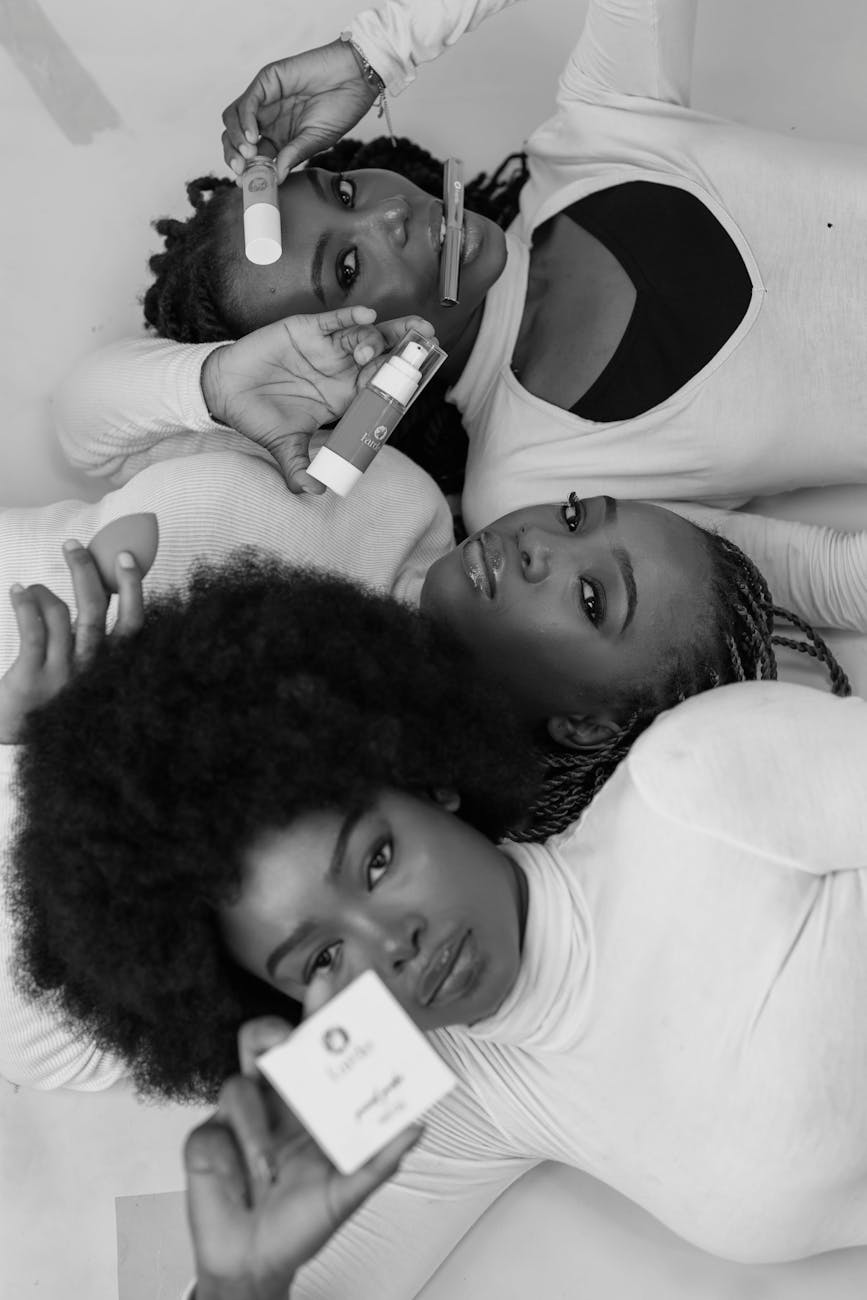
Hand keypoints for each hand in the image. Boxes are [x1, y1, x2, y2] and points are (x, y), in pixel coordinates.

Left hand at [0, 523, 152, 743]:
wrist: (18, 740)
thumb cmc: (55, 701)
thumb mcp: (85, 676)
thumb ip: (93, 640)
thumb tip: (95, 589)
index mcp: (110, 668)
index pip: (132, 624)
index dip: (132, 588)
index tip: (124, 557)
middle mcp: (92, 670)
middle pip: (94, 612)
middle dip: (86, 572)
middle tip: (72, 545)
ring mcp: (62, 675)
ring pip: (61, 616)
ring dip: (45, 592)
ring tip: (28, 588)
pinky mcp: (32, 679)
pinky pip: (32, 631)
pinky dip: (25, 604)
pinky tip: (18, 590)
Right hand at [187, 986, 421, 1299]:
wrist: (254, 1265)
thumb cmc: (300, 1224)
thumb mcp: (346, 1194)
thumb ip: (379, 1160)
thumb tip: (417, 1126)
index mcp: (309, 1103)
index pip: (316, 1046)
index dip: (321, 1010)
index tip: (332, 978)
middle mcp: (273, 1099)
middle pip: (268, 1042)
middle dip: (276, 1028)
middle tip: (287, 1038)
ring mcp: (237, 1116)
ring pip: (237, 1081)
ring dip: (255, 1124)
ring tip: (270, 1165)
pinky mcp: (206, 1138)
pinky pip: (215, 1130)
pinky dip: (235, 1159)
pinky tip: (246, 1183)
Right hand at [201, 308, 434, 492]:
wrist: (224, 391)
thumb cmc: (259, 415)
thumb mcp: (284, 446)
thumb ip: (300, 468)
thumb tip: (314, 492)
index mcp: (343, 396)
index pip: (380, 387)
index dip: (400, 382)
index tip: (418, 380)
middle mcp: (340, 370)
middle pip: (382, 355)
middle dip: (404, 347)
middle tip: (425, 340)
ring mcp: (326, 348)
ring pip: (363, 335)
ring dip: (374, 339)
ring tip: (367, 351)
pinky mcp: (306, 330)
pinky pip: (334, 321)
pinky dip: (351, 317)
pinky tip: (367, 316)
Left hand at [222, 39, 378, 183]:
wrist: (355, 78)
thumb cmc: (341, 107)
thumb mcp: (317, 140)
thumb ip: (294, 156)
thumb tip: (277, 178)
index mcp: (278, 138)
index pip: (251, 156)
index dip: (244, 170)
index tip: (243, 184)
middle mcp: (267, 120)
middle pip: (234, 138)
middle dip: (232, 155)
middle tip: (241, 170)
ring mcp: (265, 100)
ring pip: (233, 118)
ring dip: (234, 138)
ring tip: (249, 154)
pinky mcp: (267, 81)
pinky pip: (247, 101)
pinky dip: (244, 120)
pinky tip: (253, 135)